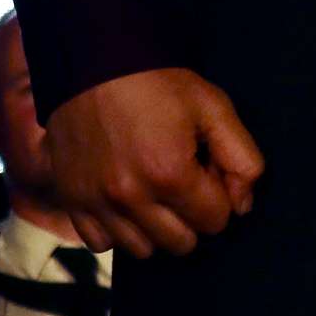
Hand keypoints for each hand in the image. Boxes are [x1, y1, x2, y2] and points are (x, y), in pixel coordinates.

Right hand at [47, 67, 264, 257]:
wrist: (96, 66)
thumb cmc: (161, 84)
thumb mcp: (215, 107)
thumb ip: (241, 158)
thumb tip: (244, 205)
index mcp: (171, 174)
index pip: (215, 220)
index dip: (222, 197)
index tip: (211, 172)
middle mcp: (130, 198)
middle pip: (180, 243)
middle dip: (194, 218)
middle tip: (188, 182)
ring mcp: (96, 204)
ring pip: (142, 249)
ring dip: (158, 229)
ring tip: (159, 192)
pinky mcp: (71, 202)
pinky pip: (101, 243)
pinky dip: (119, 231)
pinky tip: (128, 203)